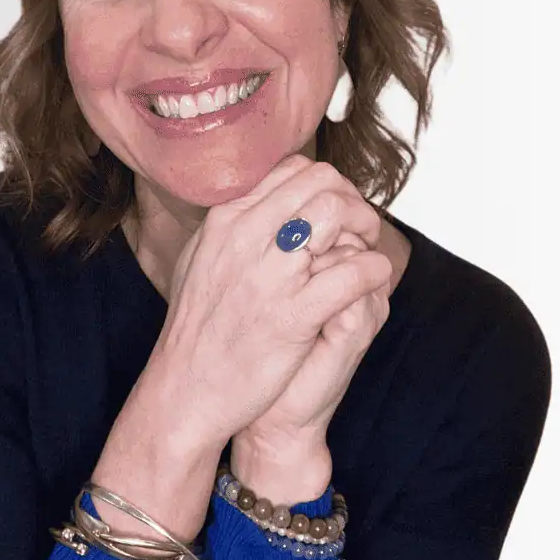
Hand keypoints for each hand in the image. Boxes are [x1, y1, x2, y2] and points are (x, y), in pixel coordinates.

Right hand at [146, 155, 389, 451]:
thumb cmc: (196, 329)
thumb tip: (263, 198)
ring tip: (367, 249)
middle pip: (321, 184)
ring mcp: (269, 275)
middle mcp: (245, 236)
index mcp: (225, 220)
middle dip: (352, 199)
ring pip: (338, 215)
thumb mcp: (200, 259)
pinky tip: (373, 279)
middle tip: (359, 227)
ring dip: (366, 226)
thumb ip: (231, 224)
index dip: (325, 184)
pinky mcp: (293, 314)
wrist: (185, 388)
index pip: (292, 171)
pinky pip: (352, 272)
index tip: (334, 208)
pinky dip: (374, 269)